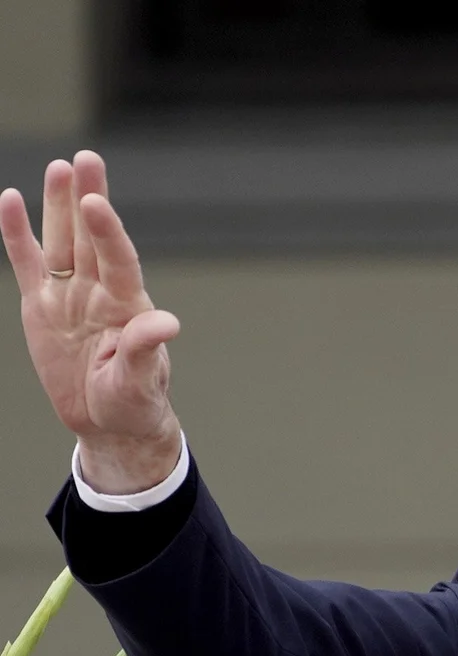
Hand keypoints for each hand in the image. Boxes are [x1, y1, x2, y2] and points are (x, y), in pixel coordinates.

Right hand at [1, 151, 183, 492]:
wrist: (108, 420)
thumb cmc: (132, 401)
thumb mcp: (139, 381)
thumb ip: (145, 349)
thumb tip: (168, 323)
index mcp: (127, 307)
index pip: (117, 260)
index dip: (107, 231)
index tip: (97, 201)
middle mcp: (99, 292)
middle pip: (91, 238)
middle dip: (88, 198)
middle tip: (86, 159)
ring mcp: (70, 295)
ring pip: (61, 241)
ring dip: (59, 206)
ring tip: (61, 167)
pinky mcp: (42, 304)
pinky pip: (28, 262)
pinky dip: (18, 233)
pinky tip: (13, 200)